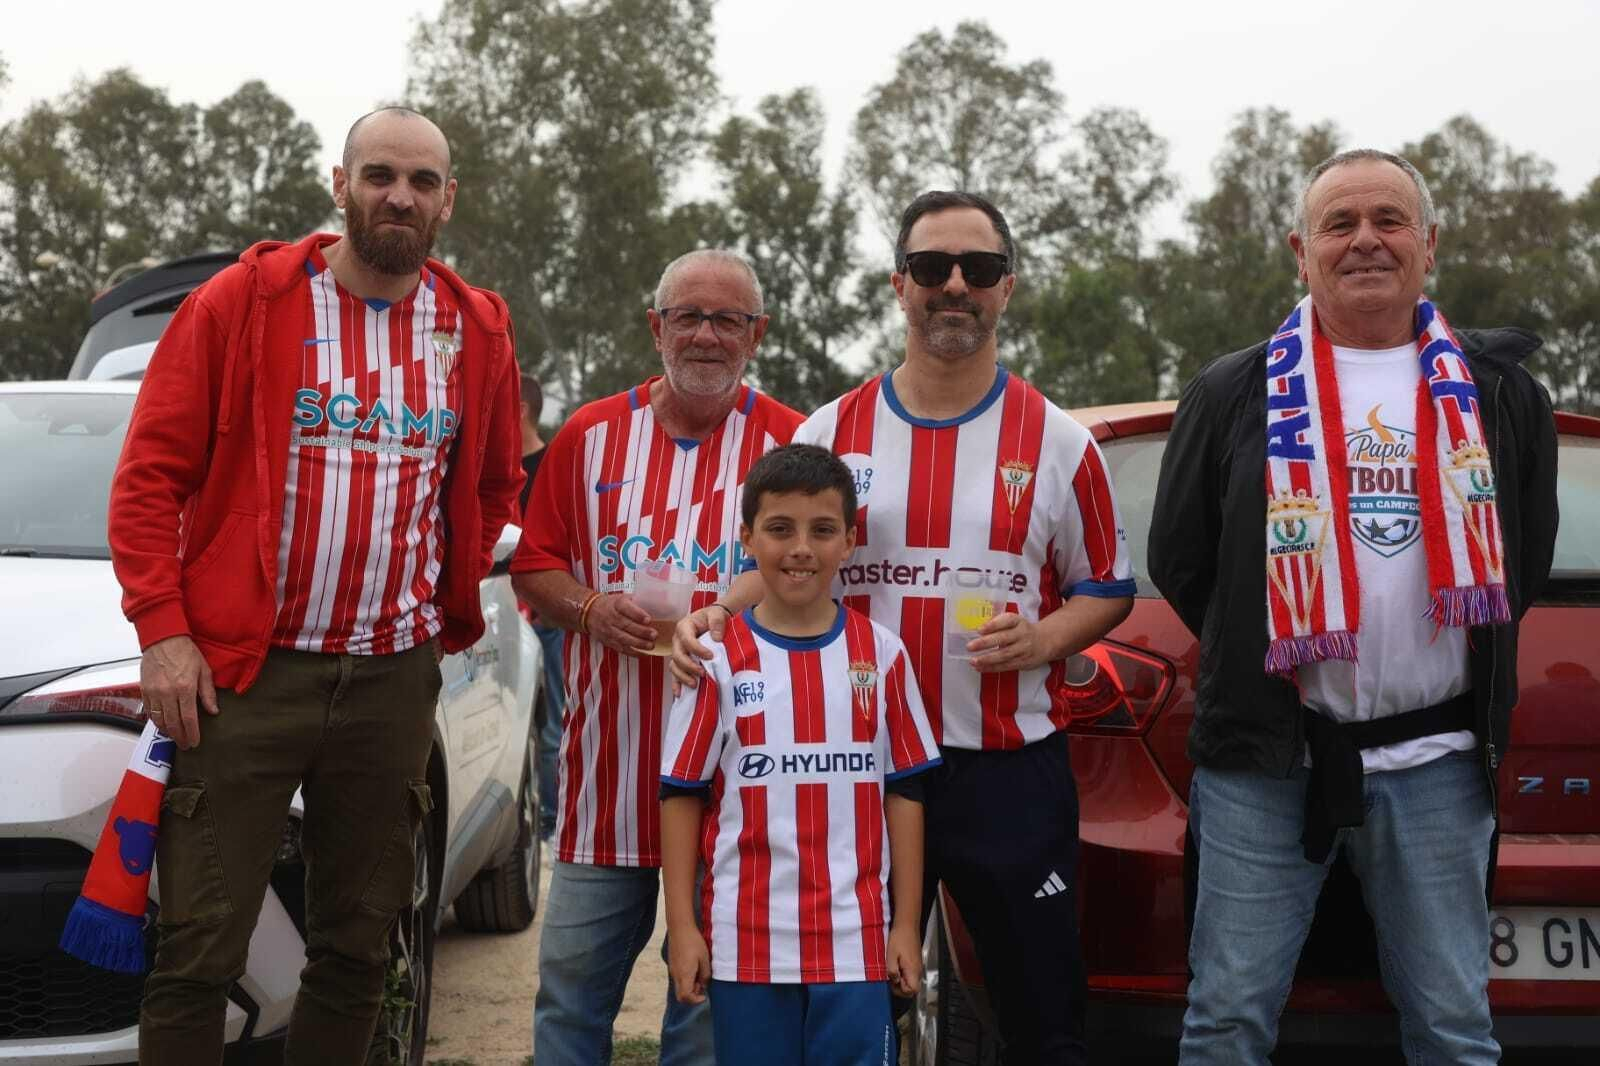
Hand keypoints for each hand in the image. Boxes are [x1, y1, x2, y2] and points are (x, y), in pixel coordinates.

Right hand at [140, 635, 218, 749]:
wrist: (163, 638)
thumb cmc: (185, 652)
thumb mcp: (204, 670)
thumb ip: (208, 693)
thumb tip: (213, 711)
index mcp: (185, 688)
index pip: (188, 719)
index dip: (192, 733)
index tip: (194, 742)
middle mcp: (167, 692)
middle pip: (173, 723)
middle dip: (180, 737)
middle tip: (185, 745)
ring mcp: (153, 692)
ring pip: (159, 720)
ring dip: (167, 732)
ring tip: (175, 737)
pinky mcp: (144, 690)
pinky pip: (149, 711)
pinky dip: (156, 721)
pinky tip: (163, 724)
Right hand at [585, 593, 657, 656]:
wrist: (589, 613)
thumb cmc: (610, 604)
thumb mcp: (621, 597)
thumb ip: (636, 602)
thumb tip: (657, 605)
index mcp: (616, 604)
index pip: (625, 608)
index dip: (637, 614)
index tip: (648, 619)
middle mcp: (611, 617)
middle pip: (626, 625)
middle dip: (642, 632)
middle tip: (654, 635)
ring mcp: (609, 631)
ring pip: (624, 639)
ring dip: (639, 644)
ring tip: (651, 645)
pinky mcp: (608, 641)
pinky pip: (621, 648)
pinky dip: (632, 652)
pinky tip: (643, 653)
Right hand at [667, 925, 710, 1004]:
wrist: (680, 928)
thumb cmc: (694, 942)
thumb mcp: (705, 958)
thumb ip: (706, 974)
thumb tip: (704, 985)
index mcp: (684, 975)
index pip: (685, 997)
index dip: (695, 1000)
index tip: (704, 996)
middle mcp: (676, 975)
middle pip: (681, 996)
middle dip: (692, 995)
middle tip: (702, 985)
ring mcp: (672, 970)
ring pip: (680, 987)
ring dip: (690, 986)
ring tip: (699, 973)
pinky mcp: (672, 965)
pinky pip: (678, 978)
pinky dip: (686, 979)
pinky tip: (694, 967)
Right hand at [669, 605, 729, 694]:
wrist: (712, 621)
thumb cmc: (713, 617)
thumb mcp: (716, 614)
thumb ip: (717, 623)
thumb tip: (716, 638)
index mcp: (684, 627)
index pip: (687, 640)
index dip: (697, 650)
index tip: (710, 656)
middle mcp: (678, 640)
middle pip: (678, 655)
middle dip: (689, 666)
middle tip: (703, 673)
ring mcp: (678, 651)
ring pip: (675, 666)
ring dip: (683, 677)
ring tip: (695, 684)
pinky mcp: (681, 661)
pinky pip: (675, 673)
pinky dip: (676, 684)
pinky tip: (679, 693)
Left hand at [887, 922, 921, 997]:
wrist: (907, 925)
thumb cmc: (900, 938)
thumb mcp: (890, 955)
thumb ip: (892, 971)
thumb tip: (894, 980)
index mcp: (912, 970)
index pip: (912, 990)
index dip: (901, 990)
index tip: (892, 982)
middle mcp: (918, 970)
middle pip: (913, 989)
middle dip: (901, 988)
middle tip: (892, 978)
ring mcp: (918, 966)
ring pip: (912, 981)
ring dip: (902, 980)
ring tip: (894, 970)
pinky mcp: (916, 961)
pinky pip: (912, 974)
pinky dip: (904, 974)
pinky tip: (897, 965)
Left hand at [968, 612, 1048, 672]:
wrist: (1045, 642)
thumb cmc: (1023, 630)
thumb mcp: (1015, 622)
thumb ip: (998, 624)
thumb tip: (978, 630)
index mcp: (1018, 622)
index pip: (1006, 621)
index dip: (993, 625)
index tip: (980, 629)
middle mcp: (1022, 635)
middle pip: (1003, 639)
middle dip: (985, 643)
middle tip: (970, 646)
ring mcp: (1023, 649)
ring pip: (1004, 655)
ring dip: (987, 659)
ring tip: (973, 661)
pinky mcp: (1023, 662)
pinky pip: (1006, 666)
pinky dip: (992, 668)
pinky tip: (981, 667)